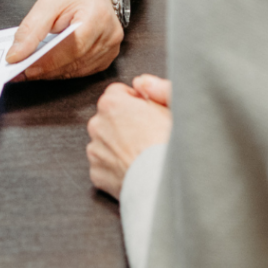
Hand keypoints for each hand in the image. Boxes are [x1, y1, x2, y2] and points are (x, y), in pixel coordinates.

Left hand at [5, 0, 123, 78]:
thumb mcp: (48, 1)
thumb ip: (31, 29)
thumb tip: (16, 54)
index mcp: (97, 17)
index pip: (71, 47)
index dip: (47, 62)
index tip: (25, 69)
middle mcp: (110, 35)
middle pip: (75, 62)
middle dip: (46, 69)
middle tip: (23, 72)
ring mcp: (112, 47)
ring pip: (78, 71)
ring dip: (54, 73)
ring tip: (33, 69)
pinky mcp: (108, 56)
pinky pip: (84, 71)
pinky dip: (65, 71)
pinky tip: (51, 67)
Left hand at [86, 78, 172, 198]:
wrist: (162, 184)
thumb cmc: (169, 146)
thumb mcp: (173, 106)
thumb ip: (156, 87)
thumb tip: (142, 82)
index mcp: (111, 102)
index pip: (119, 92)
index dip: (137, 102)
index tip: (148, 113)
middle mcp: (97, 123)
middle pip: (110, 117)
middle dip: (125, 123)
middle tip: (148, 135)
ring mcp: (95, 149)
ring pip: (106, 141)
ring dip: (119, 145)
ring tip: (142, 155)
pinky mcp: (96, 173)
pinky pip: (105, 165)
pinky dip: (116, 167)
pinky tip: (135, 170)